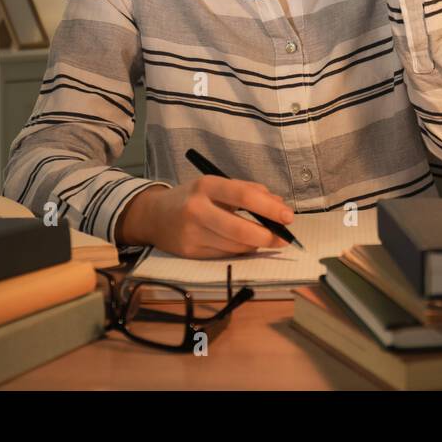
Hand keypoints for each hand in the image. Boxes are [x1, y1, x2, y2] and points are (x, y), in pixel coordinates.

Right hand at [119, 177, 295, 258]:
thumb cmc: (193, 197)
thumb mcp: (216, 185)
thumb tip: (279, 204)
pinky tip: (245, 245)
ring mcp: (191, 234)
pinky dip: (240, 251)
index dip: (269, 207)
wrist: (153, 216)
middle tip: (284, 238)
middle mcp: (196, 209)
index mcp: (206, 186)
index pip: (242, 196)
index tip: (288, 216)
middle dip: (267, 236)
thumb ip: (248, 191)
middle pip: (239, 228)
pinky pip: (225, 255)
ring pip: (234, 246)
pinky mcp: (190, 253)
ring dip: (256, 245)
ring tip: (267, 240)